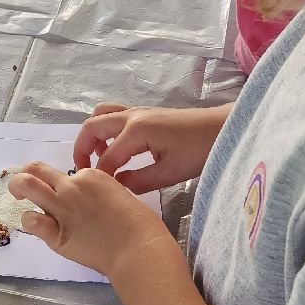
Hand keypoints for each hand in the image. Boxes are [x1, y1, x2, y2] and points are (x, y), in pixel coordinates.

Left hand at [8, 161, 169, 277]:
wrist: (138, 249)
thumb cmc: (140, 225)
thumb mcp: (121, 196)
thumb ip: (101, 194)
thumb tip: (91, 202)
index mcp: (91, 176)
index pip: (66, 175)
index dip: (64, 185)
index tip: (69, 197)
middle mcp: (71, 187)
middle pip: (36, 169)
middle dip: (27, 174)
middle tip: (25, 187)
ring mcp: (60, 208)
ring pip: (26, 185)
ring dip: (18, 189)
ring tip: (19, 198)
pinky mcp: (55, 233)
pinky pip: (30, 220)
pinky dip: (29, 221)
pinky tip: (36, 226)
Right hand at [72, 102, 229, 192]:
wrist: (221, 128)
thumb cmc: (199, 151)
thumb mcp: (170, 173)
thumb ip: (139, 181)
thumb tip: (117, 185)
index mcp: (136, 131)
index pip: (106, 157)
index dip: (100, 177)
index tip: (98, 192)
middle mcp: (132, 117)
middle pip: (92, 127)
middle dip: (82, 149)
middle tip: (83, 170)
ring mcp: (138, 112)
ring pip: (101, 116)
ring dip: (93, 135)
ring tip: (99, 156)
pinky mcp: (145, 113)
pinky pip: (114, 116)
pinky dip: (106, 129)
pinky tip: (118, 148)